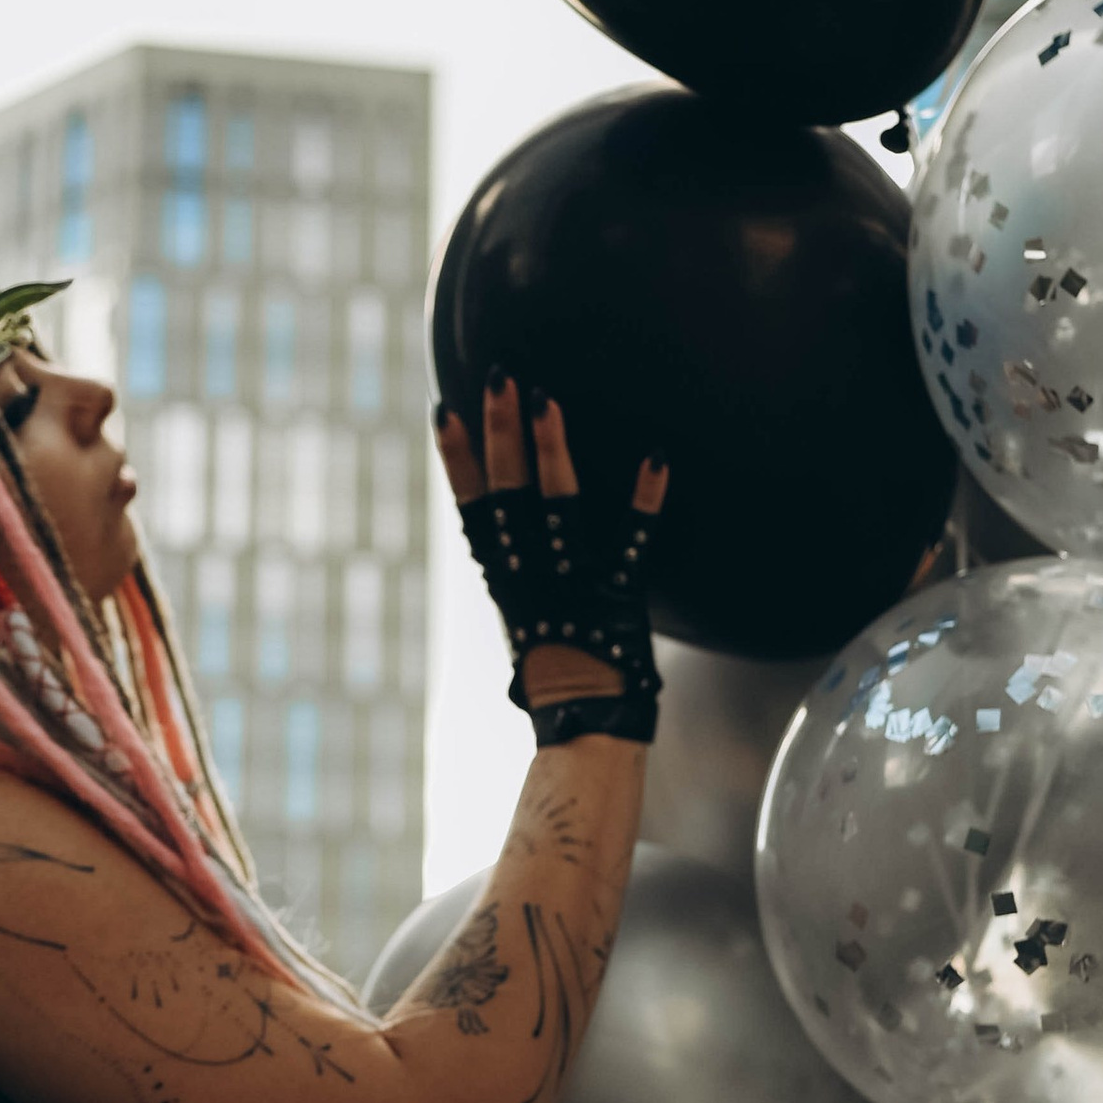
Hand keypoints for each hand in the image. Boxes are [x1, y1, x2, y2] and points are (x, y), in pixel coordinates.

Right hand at [435, 377, 666, 744]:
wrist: (588, 727)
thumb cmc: (560, 682)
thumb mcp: (527, 624)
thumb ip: (522, 579)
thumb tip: (510, 544)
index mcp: (507, 582)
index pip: (475, 512)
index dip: (459, 463)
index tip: (446, 414)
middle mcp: (532, 577)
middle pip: (509, 495)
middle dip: (501, 433)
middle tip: (498, 376)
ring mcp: (573, 584)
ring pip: (556, 508)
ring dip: (551, 451)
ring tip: (548, 398)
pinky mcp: (618, 596)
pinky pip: (631, 542)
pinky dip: (644, 501)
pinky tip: (656, 458)